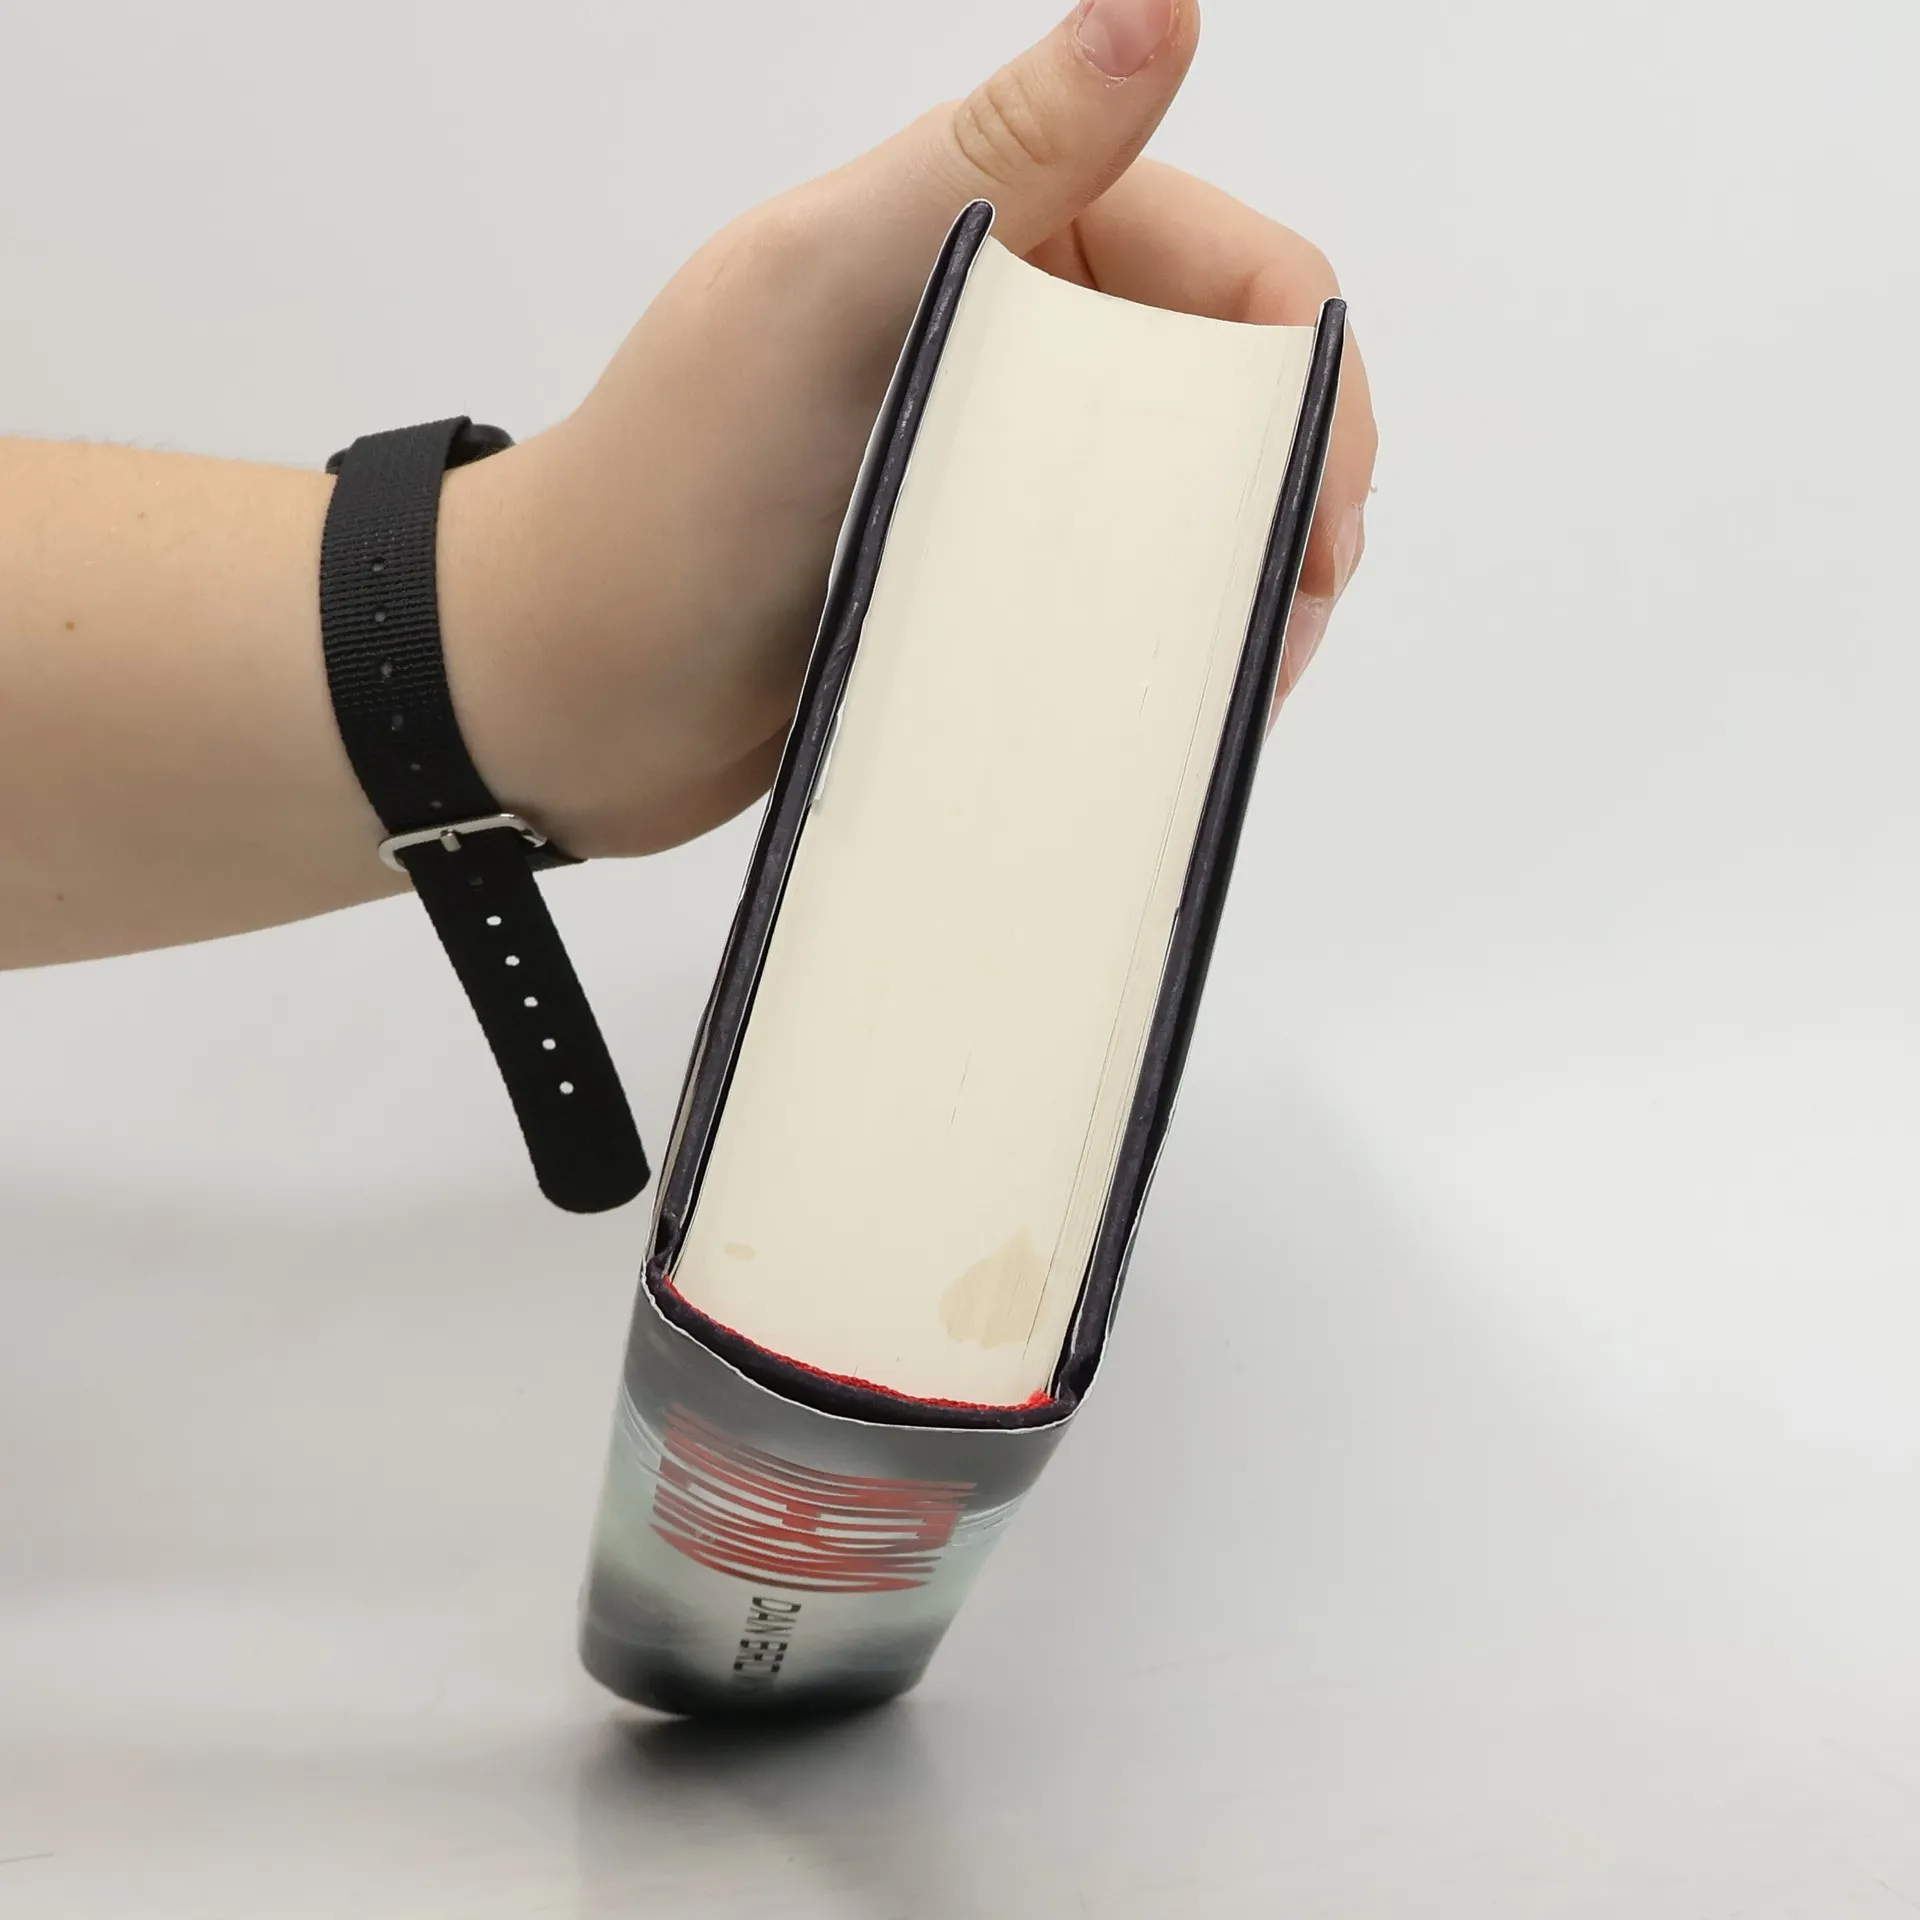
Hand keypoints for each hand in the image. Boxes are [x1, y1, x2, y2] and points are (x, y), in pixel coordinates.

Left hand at [444, 0, 1377, 860]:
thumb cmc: (662, 497)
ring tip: (1248, 676)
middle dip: (1291, 491)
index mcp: (995, 235)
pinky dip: (1166, 635)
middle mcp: (1011, 342)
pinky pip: (1115, 595)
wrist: (552, 692)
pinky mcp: (979, 584)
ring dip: (1241, 576)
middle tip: (1292, 615)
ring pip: (1184, 503)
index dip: (1304, 381)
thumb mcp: (819, 300)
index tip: (1317, 514)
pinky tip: (1176, 692)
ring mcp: (997, 470)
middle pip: (1227, 394)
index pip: (1231, 272)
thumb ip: (990, 159)